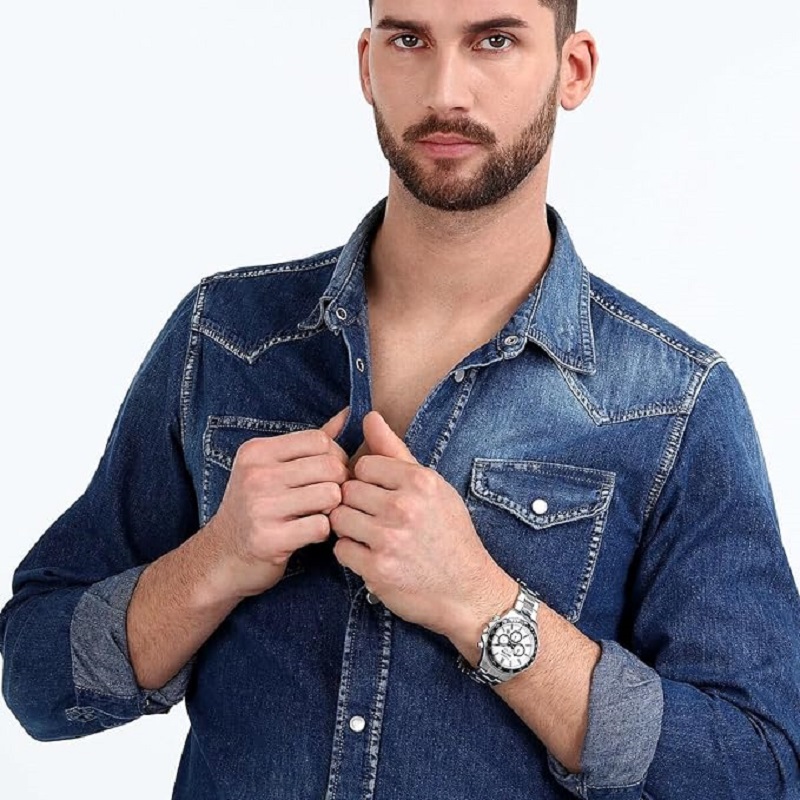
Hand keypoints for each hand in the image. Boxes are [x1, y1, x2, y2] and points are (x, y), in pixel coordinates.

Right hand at [205, 406, 349, 599]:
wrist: (222, 555)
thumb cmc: (255, 507)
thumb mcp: (271, 467)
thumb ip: (309, 442)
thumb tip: (348, 414)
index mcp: (257, 452)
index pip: (320, 440)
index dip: (335, 457)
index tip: (328, 474)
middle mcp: (256, 475)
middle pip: (330, 466)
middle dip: (338, 483)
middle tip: (327, 498)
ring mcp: (261, 506)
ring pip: (330, 495)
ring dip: (332, 509)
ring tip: (317, 515)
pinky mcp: (269, 539)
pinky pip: (322, 526)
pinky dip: (323, 532)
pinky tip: (308, 533)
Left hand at [330, 411, 511, 639]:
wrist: (468, 591)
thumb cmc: (449, 534)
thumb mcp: (432, 486)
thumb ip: (396, 451)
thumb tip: (369, 416)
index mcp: (419, 481)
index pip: (364, 464)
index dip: (368, 481)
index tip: (381, 495)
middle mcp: (404, 506)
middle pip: (347, 491)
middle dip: (356, 505)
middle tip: (375, 519)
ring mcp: (389, 538)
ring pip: (339, 518)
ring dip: (349, 529)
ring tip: (371, 537)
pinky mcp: (377, 568)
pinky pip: (341, 550)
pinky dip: (352, 554)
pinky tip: (372, 556)